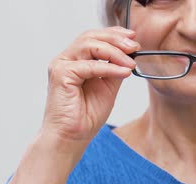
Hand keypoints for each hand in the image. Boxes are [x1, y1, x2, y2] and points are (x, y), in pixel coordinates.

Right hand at [41, 26, 139, 148]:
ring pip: (89, 45)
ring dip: (114, 51)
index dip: (114, 34)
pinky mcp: (61, 74)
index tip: (134, 39)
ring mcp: (61, 65)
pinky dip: (108, 67)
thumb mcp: (108, 88)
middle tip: (135, 46)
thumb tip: (130, 54)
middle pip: (91, 36)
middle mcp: (66, 59)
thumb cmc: (86, 116)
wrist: (72, 137)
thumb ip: (115, 69)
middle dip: (116, 39)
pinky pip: (89, 65)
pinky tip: (124, 72)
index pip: (94, 37)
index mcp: (76, 60)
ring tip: (131, 62)